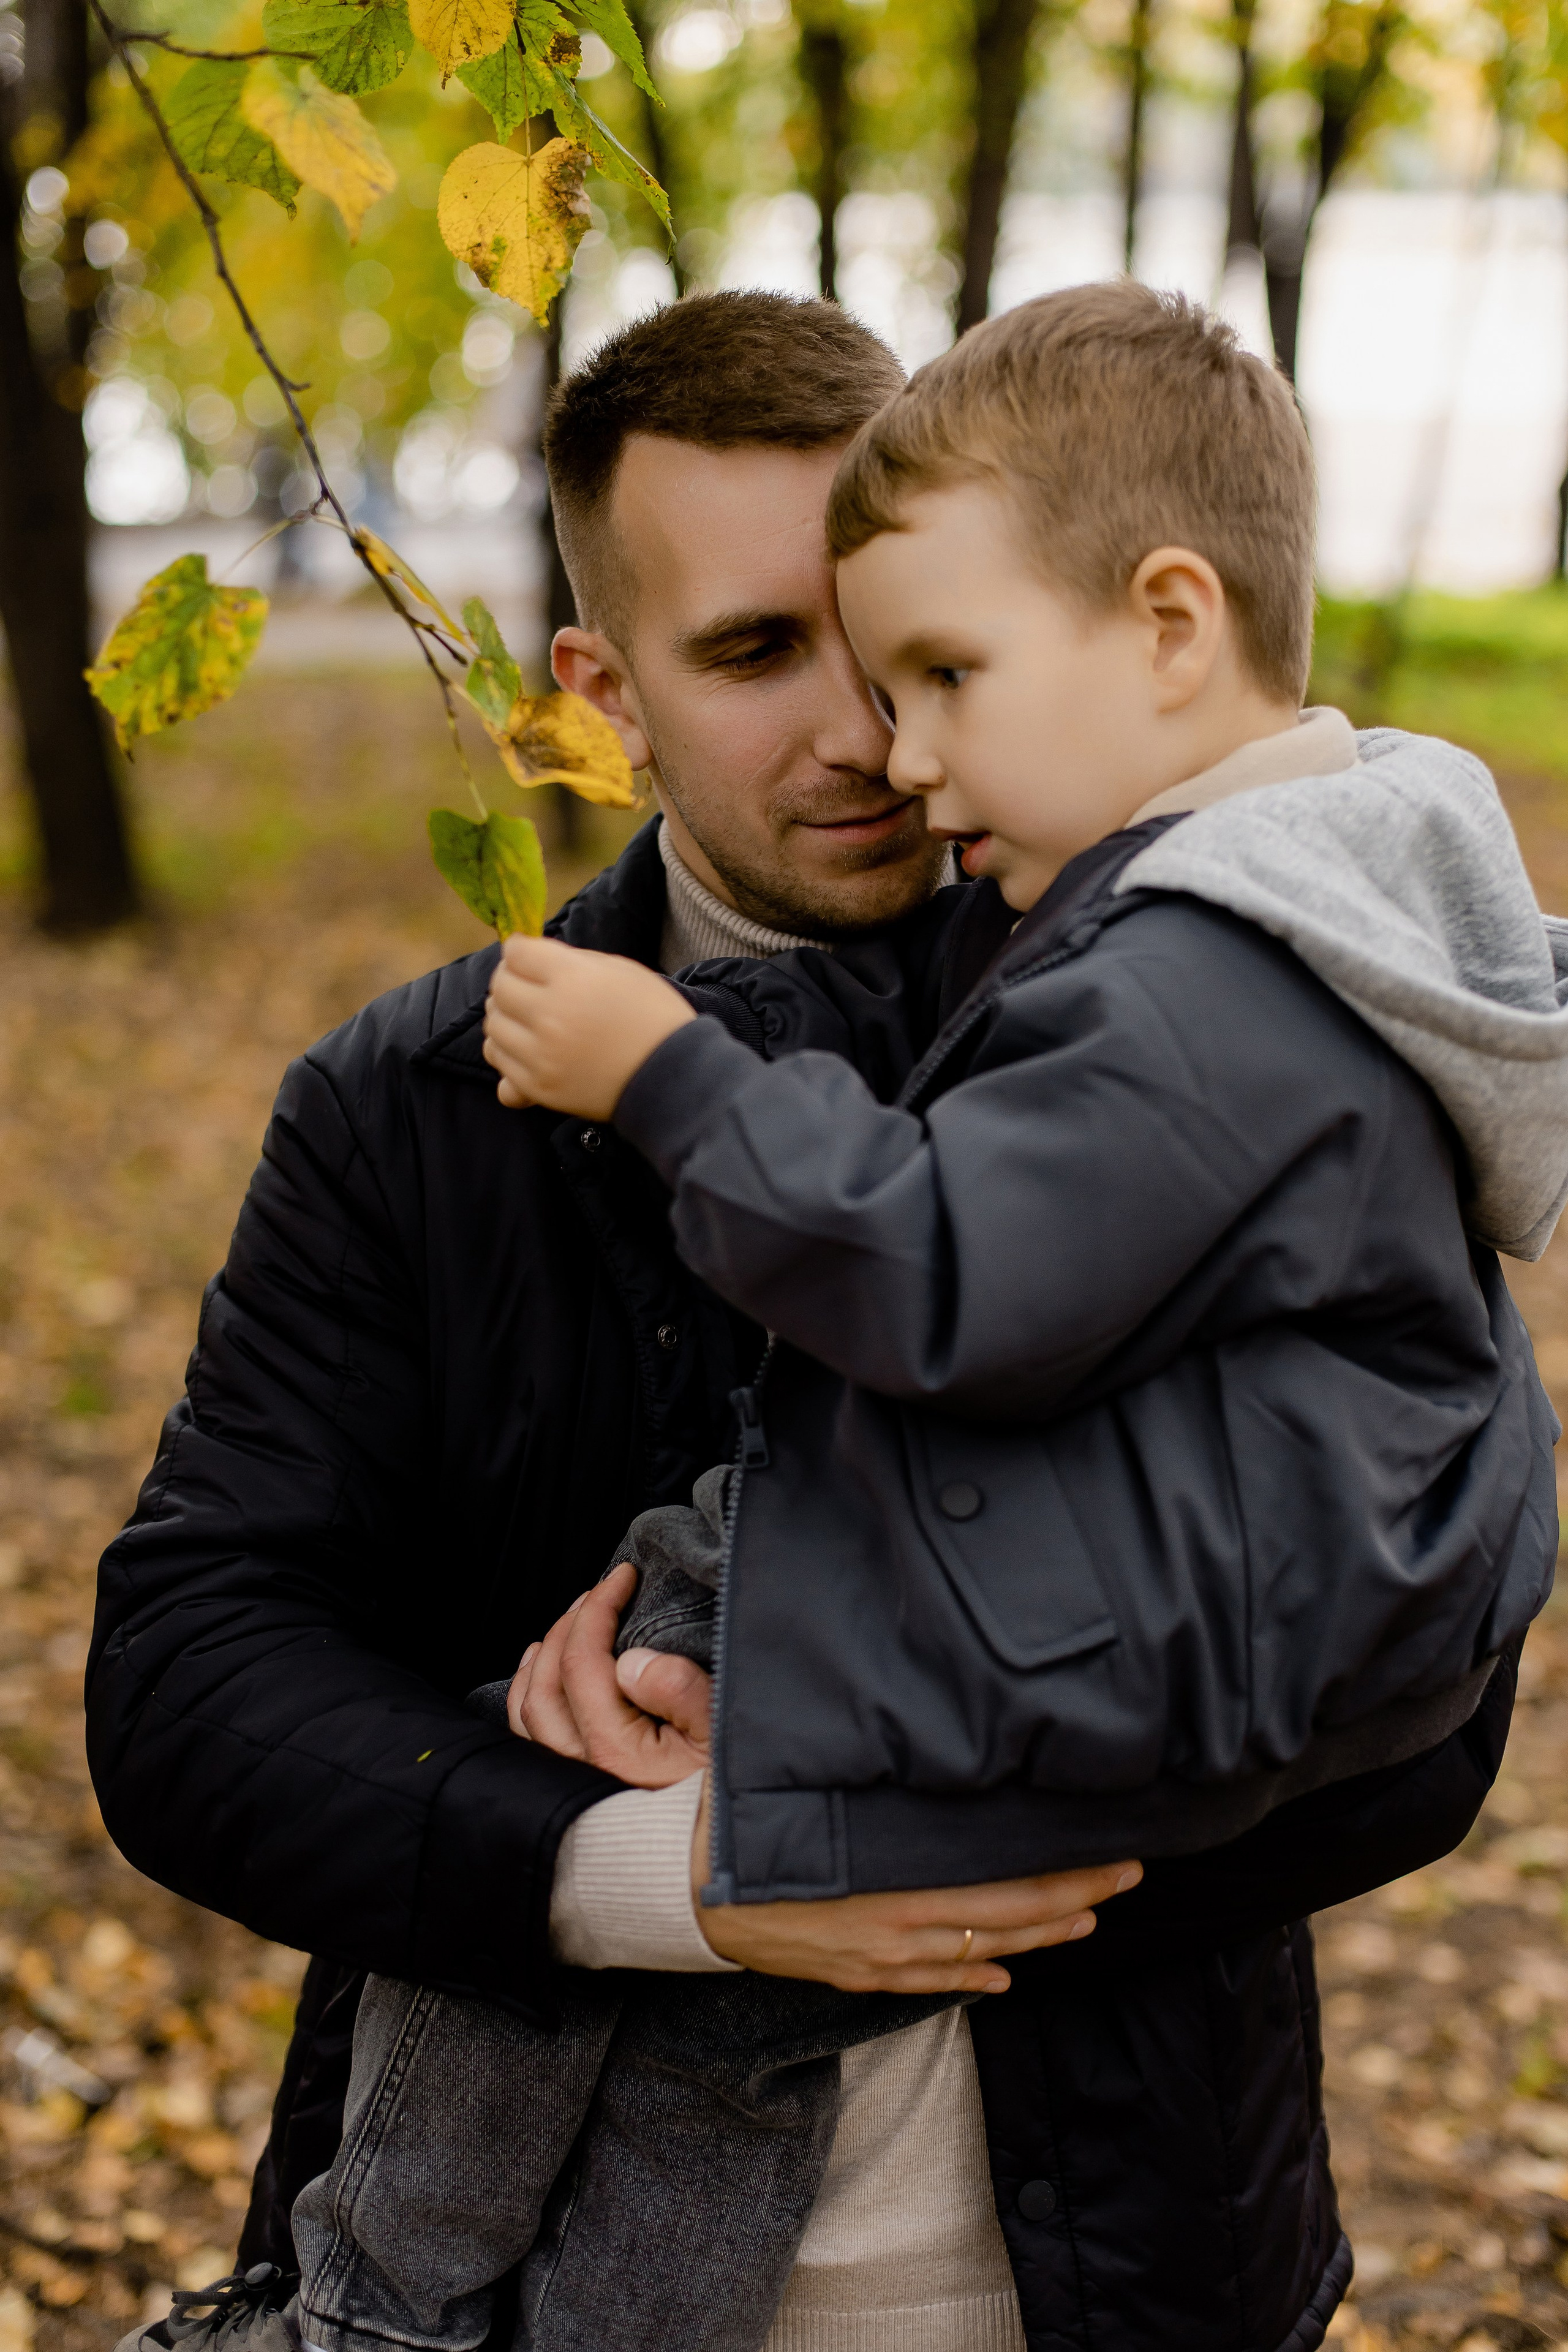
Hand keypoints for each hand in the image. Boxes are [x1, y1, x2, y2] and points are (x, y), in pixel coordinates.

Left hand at [483, 934, 694, 1118]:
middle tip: (528, 986)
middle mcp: (550, 1016)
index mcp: (573, 978)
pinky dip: (505, 1050)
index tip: (527, 956)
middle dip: (510, 981)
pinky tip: (526, 1046)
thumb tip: (526, 956)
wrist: (674, 1076)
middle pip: (499, 987)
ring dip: (505, 1016)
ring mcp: (542, 1056)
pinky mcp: (540, 1088)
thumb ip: (569, 960)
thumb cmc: (651, 1015)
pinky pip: (498, 1061)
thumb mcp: (619, 970)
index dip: (520, 950)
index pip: (515, 953)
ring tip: (528, 1017)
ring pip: (493, 1025)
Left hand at [509, 1562, 711, 1786]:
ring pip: (527, 1712)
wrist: (717, 1866)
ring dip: (539, 1660)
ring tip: (561, 1628)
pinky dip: (528, 1697)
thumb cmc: (725, 1796)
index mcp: (615, 1749)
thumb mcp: (723, 1739)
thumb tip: (632, 1660)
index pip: (584, 1660)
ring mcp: (572, 1783)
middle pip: (547, 1680)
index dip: (598, 1607)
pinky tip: (541, 1677)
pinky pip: (529, 1739)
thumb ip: (682, 1693)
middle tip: (598, 1592)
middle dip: (569, 1624)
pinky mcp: (574, 1794)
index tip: (623, 1575)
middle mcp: (581, 1768)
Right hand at [690, 1776, 1142, 1993]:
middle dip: (1076, 1895)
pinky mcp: (858, 1973)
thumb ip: (844, 1748)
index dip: (1063, 1863)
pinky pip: (932, 1982)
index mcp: (893, 1867)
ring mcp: (880, 1954)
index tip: (1112, 1843)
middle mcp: (897, 1920)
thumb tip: (903, 1718)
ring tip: (1090, 1918)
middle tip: (1130, 1874)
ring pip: (981, 1952)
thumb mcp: (795, 1773)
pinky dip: (977, 1979)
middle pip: (1008, 1915)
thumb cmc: (742, 1820)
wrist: (681, 1895)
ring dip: (1041, 1937)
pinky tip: (1010, 1974)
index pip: (1002, 1872)